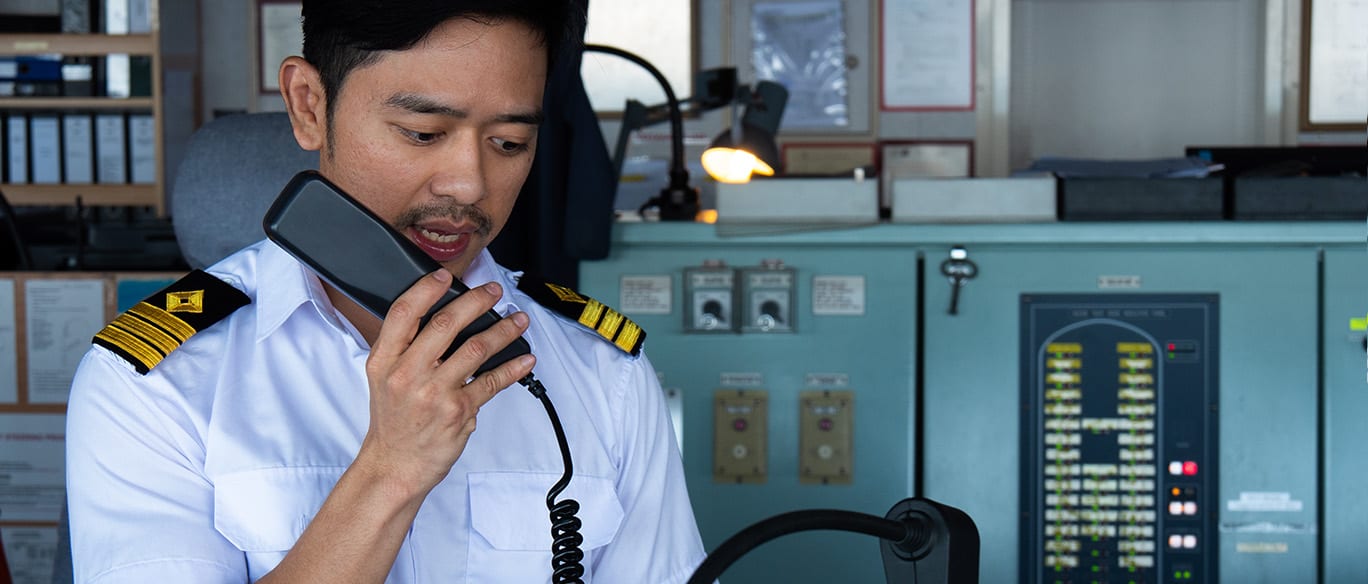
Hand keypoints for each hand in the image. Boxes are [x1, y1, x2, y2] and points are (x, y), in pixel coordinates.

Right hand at [357, 269, 535, 495]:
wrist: (396, 464)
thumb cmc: (394, 420)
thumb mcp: (382, 378)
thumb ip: (403, 347)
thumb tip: (439, 312)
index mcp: (385, 360)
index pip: (403, 313)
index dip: (426, 289)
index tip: (446, 276)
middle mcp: (407, 374)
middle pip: (445, 325)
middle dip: (476, 302)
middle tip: (494, 291)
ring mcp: (434, 393)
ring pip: (476, 349)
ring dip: (503, 330)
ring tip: (519, 320)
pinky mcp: (458, 411)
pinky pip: (492, 382)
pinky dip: (513, 367)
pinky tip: (524, 358)